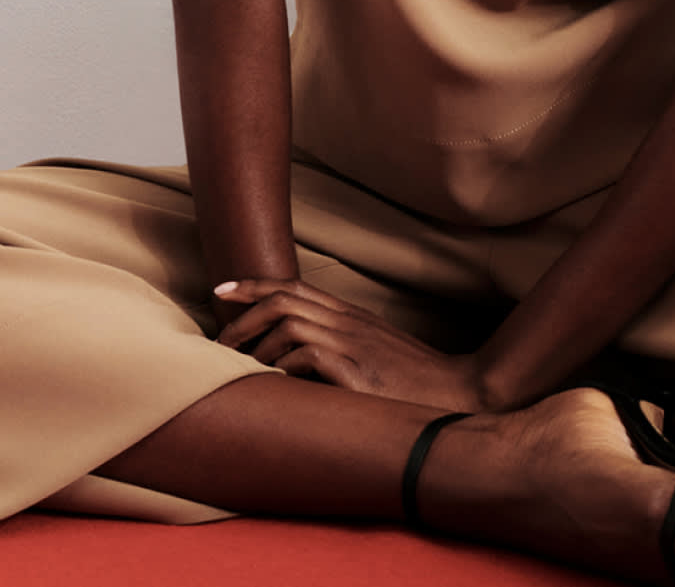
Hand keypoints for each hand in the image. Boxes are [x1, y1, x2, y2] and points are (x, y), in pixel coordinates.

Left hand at [212, 276, 485, 411]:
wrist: (456, 391)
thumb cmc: (411, 379)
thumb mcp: (372, 352)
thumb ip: (339, 344)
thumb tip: (294, 355)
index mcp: (349, 314)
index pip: (294, 286)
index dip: (254, 284)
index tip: (222, 289)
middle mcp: (347, 321)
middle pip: (284, 297)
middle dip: (242, 314)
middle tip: (218, 340)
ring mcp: (351, 342)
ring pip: (288, 322)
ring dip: (257, 344)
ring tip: (242, 369)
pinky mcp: (355, 369)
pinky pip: (304, 355)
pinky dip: (282, 367)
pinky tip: (276, 384)